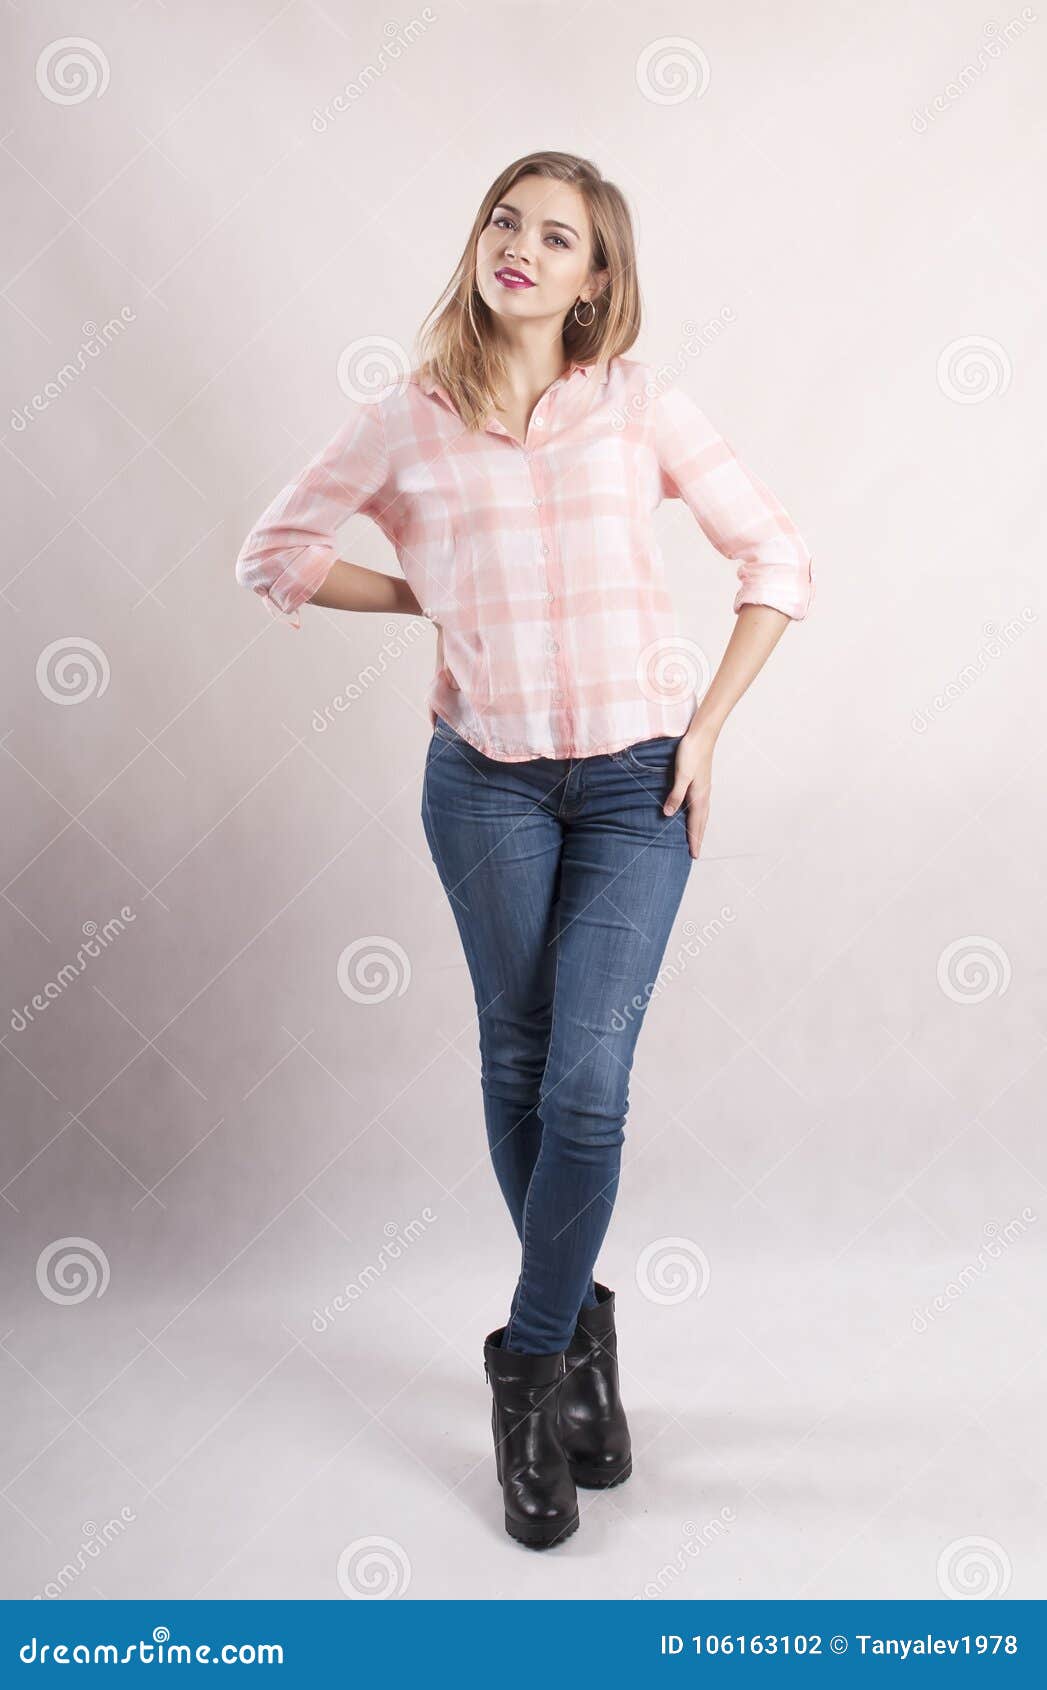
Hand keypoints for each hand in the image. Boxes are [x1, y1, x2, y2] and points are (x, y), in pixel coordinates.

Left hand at [664, 726, 715, 858]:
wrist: (702, 735)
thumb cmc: (691, 753)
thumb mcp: (681, 775)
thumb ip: (675, 795)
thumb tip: (669, 814)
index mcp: (699, 796)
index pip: (696, 824)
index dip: (694, 840)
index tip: (694, 855)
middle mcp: (703, 795)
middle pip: (702, 822)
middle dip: (698, 837)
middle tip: (696, 853)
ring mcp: (703, 788)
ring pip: (702, 814)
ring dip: (699, 827)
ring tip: (696, 837)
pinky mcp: (700, 782)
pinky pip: (700, 805)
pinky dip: (698, 815)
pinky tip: (693, 813)